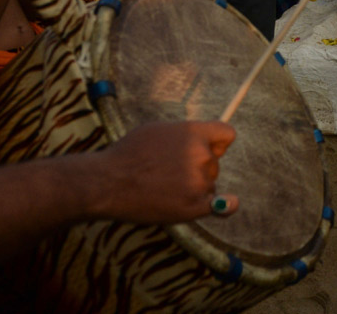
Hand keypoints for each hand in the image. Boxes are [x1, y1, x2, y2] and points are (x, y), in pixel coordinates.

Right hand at [91, 121, 237, 222]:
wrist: (109, 183)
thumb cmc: (129, 154)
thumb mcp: (159, 130)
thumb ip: (186, 134)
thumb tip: (204, 139)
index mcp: (194, 133)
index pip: (226, 134)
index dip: (218, 142)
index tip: (212, 148)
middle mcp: (202, 155)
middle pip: (213, 162)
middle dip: (196, 167)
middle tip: (168, 173)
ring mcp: (199, 181)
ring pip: (208, 183)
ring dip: (194, 187)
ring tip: (165, 188)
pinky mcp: (195, 206)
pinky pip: (220, 205)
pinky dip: (224, 206)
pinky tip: (227, 204)